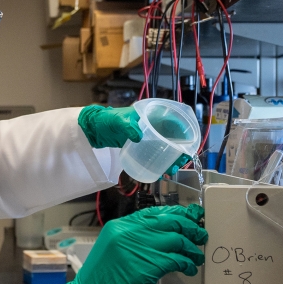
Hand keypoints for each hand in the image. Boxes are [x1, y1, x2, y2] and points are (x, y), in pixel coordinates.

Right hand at [60, 204, 206, 283]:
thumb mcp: (112, 252)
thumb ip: (134, 240)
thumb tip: (162, 238)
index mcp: (119, 226)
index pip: (154, 213)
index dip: (176, 214)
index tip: (189, 218)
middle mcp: (128, 233)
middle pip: (169, 221)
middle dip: (189, 227)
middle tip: (200, 234)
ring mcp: (138, 248)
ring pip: (176, 239)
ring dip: (191, 248)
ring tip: (197, 256)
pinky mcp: (147, 267)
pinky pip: (176, 259)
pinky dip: (187, 264)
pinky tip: (190, 268)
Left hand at [78, 105, 193, 177]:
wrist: (95, 129)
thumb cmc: (107, 120)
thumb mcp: (118, 121)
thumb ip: (128, 126)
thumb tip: (139, 136)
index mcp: (153, 113)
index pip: (177, 120)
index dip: (186, 133)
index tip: (187, 147)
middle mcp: (155, 123)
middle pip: (176, 136)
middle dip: (182, 150)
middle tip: (178, 163)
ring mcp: (150, 135)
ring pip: (169, 146)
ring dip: (174, 158)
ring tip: (171, 170)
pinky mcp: (145, 145)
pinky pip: (159, 153)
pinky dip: (163, 161)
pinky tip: (163, 171)